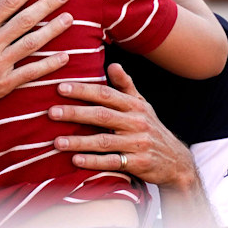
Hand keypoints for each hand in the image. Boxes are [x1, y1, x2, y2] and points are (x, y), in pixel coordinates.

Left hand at [49, 63, 197, 188]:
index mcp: (134, 105)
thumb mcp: (142, 105)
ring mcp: (138, 143)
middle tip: (51, 112)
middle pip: (102, 116)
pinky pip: (112, 162)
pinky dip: (94, 162)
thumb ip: (126, 86)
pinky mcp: (138, 164)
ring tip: (56, 142)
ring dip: (79, 142)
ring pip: (104, 141)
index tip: (60, 87)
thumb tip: (113, 63)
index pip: (105, 94)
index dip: (83, 90)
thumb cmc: (151, 129)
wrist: (176, 161)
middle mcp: (137, 122)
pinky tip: (75, 161)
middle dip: (75, 113)